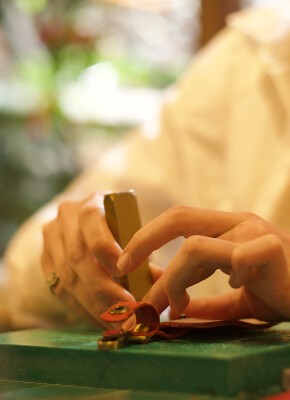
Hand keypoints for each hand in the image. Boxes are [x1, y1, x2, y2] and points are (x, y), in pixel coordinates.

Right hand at [42, 193, 162, 327]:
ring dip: (95, 305)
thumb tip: (158, 280)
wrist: (89, 226)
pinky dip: (85, 310)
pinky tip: (103, 321)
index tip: (124, 271)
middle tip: (127, 309)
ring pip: (68, 279)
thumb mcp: (132, 231)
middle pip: (77, 256)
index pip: (90, 219)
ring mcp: (52, 242)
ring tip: (119, 321)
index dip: (105, 247)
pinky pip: (62, 292)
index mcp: (90, 203)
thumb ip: (143, 250)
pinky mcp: (46, 263)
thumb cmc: (120, 228)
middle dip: (103, 287)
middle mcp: (65, 219)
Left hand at [117, 206, 289, 321]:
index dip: (146, 238)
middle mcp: (237, 223)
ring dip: (176, 281)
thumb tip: (174, 306)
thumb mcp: (236, 298)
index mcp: (226, 230)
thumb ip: (207, 301)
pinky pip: (239, 256)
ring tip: (178, 306)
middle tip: (123, 268)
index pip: (177, 220)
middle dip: (144, 240)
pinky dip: (229, 275)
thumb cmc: (281, 291)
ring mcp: (254, 232)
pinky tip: (237, 287)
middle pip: (179, 217)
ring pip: (196, 246)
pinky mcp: (272, 248)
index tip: (124, 264)